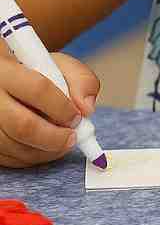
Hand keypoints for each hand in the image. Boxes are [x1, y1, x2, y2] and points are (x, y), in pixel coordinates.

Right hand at [0, 51, 99, 167]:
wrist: (9, 80)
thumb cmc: (37, 72)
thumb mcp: (61, 66)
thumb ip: (82, 80)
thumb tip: (86, 108)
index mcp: (6, 67)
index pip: (38, 89)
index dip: (62, 108)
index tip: (77, 117)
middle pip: (22, 125)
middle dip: (54, 138)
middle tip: (71, 138)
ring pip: (13, 145)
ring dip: (44, 151)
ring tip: (61, 143)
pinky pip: (7, 158)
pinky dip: (30, 158)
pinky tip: (44, 148)